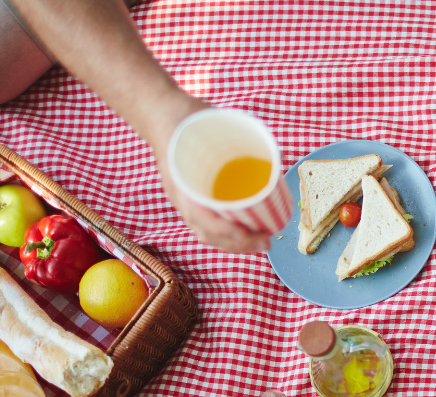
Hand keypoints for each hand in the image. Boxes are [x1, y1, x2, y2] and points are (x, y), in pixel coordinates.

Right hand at [144, 92, 272, 252]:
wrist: (161, 113)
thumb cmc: (187, 119)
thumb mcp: (215, 125)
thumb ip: (240, 138)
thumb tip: (275, 155)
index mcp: (184, 184)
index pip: (206, 221)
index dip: (232, 235)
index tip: (256, 236)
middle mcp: (182, 197)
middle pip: (209, 233)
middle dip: (239, 244)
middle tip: (267, 242)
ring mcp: (183, 199)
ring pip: (207, 233)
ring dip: (233, 243)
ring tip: (258, 242)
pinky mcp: (188, 197)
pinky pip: (205, 224)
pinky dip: (224, 234)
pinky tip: (242, 234)